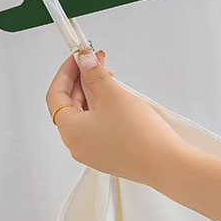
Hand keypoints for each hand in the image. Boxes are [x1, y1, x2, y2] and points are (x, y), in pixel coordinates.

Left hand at [46, 50, 192, 188]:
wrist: (165, 163)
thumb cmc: (140, 138)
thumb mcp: (113, 95)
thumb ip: (94, 75)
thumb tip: (85, 63)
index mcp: (71, 131)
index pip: (56, 95)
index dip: (66, 72)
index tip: (77, 57)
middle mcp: (77, 144)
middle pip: (69, 103)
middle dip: (81, 79)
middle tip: (94, 61)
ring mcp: (92, 150)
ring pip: (84, 113)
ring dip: (93, 91)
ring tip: (107, 76)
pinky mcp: (107, 152)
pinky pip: (96, 124)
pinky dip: (101, 106)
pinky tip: (114, 95)